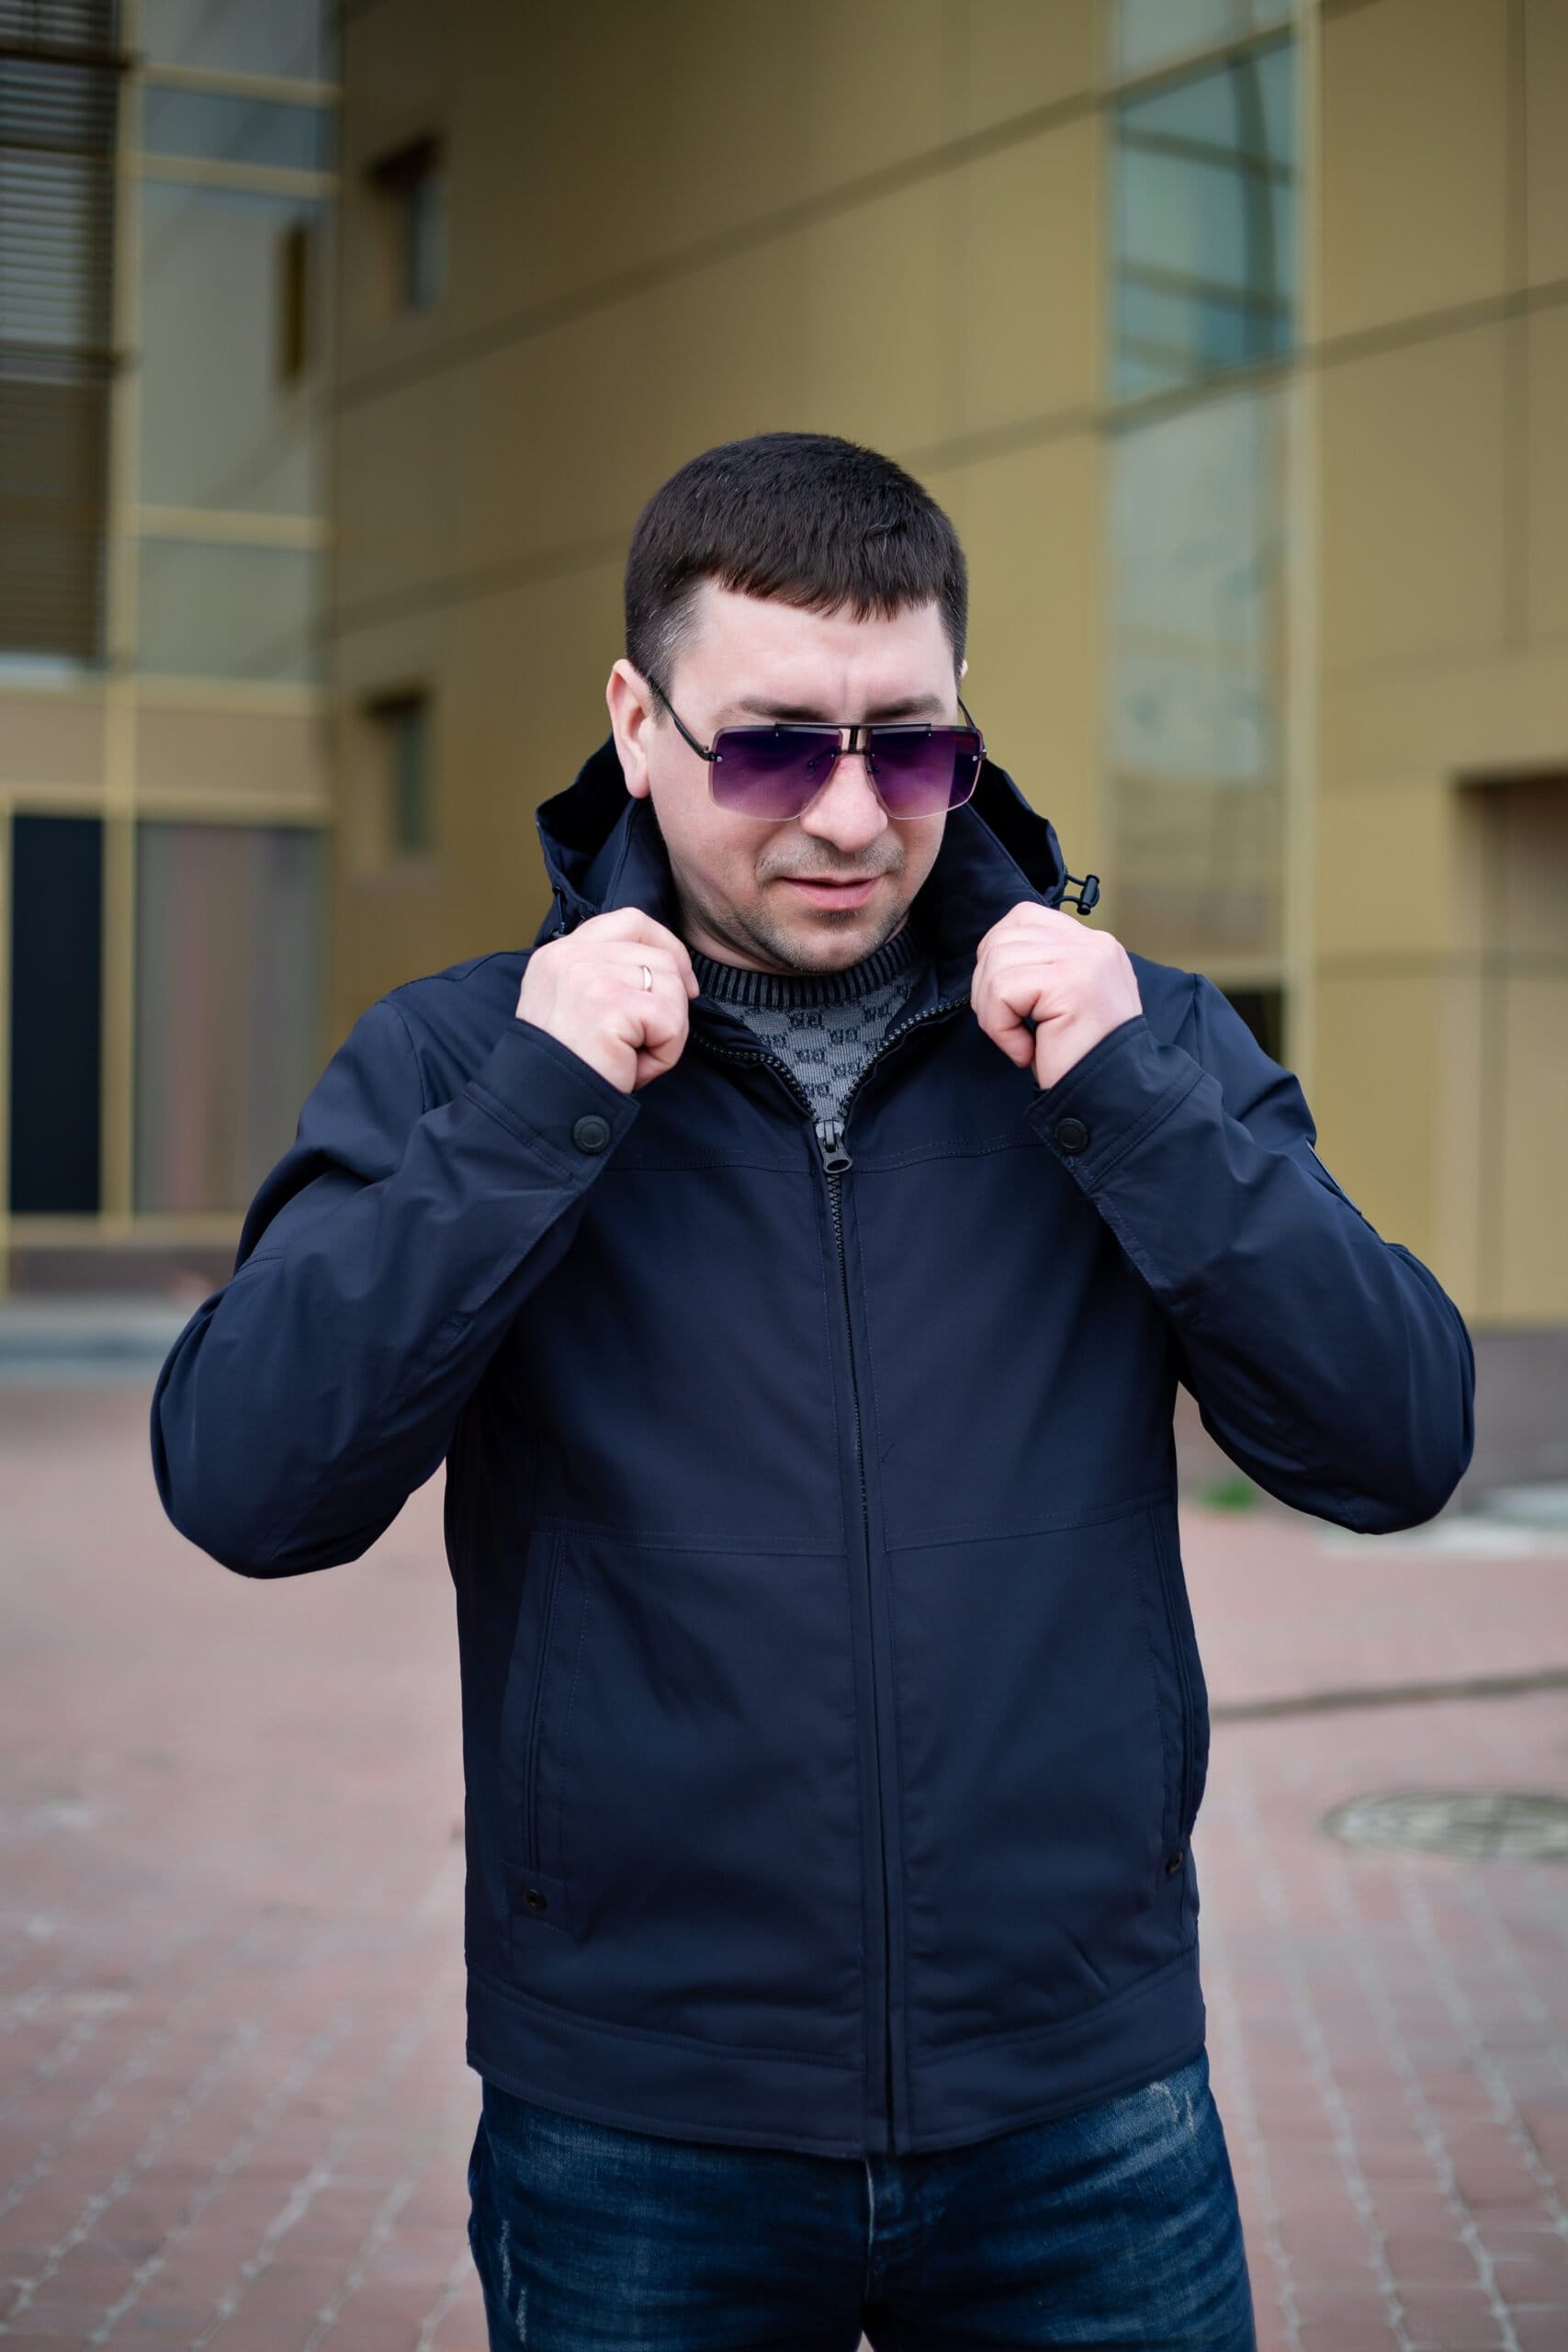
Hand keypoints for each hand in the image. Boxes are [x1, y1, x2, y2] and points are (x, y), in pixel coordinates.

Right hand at [516, 909, 698, 1094]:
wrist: (541, 1109)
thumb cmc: (567, 1068)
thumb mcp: (575, 1008)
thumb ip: (605, 978)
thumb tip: (669, 970)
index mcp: (559, 954)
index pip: (631, 921)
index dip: (666, 947)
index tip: (682, 983)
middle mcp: (570, 956)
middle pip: (659, 956)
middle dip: (672, 1000)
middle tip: (651, 1039)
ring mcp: (589, 976)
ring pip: (671, 987)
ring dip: (667, 1032)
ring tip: (632, 1057)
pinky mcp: (610, 1004)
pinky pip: (670, 1021)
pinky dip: (665, 1052)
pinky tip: (633, 1068)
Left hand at [971, 901, 1142, 1092]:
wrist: (1115, 1099)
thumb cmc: (1082, 1060)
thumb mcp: (1063, 1001)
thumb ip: (1040, 968)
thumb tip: (991, 955)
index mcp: (1093, 945)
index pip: (1023, 918)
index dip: (998, 956)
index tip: (1008, 999)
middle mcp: (1094, 944)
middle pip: (1002, 938)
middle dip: (987, 987)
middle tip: (1009, 1028)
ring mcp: (1085, 959)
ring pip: (997, 962)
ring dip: (992, 1012)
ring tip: (1019, 1042)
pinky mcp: (1070, 983)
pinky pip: (1002, 991)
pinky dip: (1001, 1027)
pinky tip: (1026, 1050)